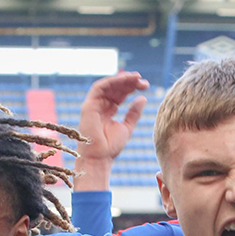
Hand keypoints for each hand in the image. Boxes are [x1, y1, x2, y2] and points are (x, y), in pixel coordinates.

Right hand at [74, 72, 148, 189]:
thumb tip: (143, 98)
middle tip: (143, 81)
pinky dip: (112, 81)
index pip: (120, 94)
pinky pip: (99, 88)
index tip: (145, 85)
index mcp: (109, 111)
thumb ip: (134, 113)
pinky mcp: (88, 105)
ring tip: (136, 77)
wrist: (99, 158)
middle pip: (115, 88)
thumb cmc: (111, 147)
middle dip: (129, 82)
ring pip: (108, 85)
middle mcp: (100, 106)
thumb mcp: (127, 127)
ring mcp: (94, 105)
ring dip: (122, 79)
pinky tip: (125, 79)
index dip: (132, 87)